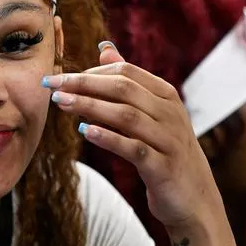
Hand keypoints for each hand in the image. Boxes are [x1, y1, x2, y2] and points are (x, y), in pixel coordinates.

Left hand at [42, 41, 235, 245]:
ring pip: (126, 116)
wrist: (194, 198)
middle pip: (123, 89)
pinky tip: (85, 131)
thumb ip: (128, 81)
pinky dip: (108, 138)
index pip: (126, 72)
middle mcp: (170, 113)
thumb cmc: (163, 149)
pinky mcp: (163, 167)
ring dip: (89, 106)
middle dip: (83, 84)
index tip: (62, 77)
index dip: (91, 72)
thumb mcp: (150, 112)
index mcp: (166, 95)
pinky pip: (133, 149)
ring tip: (60, 103)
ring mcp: (168, 140)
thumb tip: (104, 47)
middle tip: (52, 84)